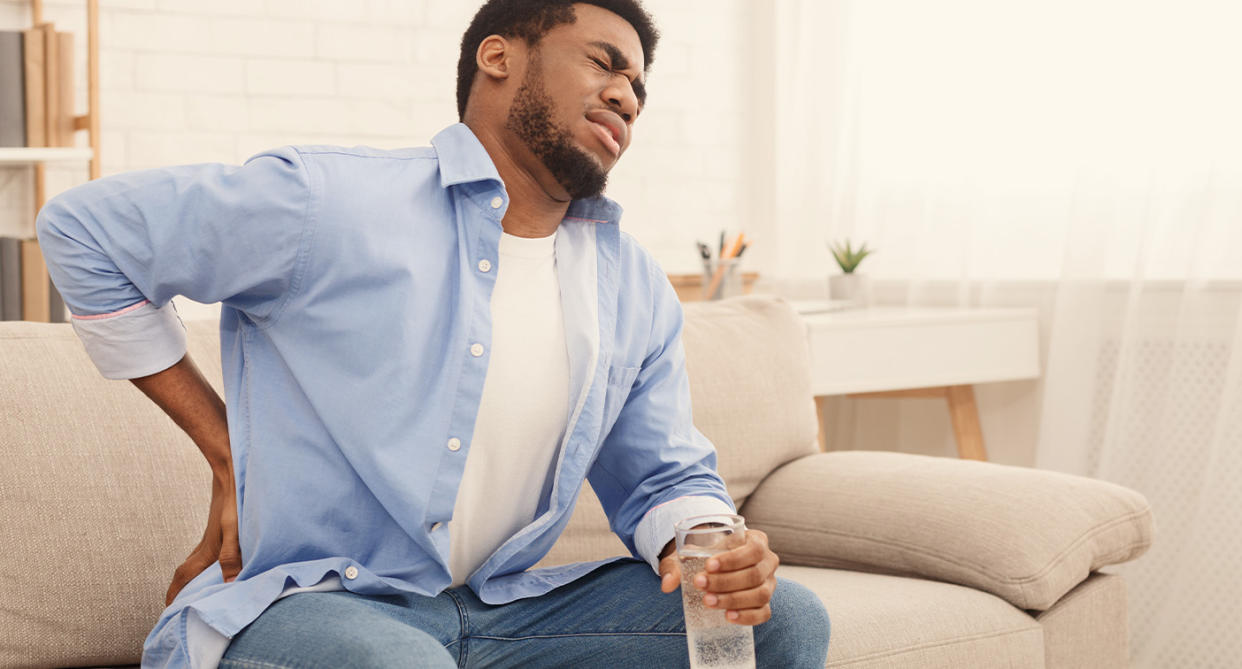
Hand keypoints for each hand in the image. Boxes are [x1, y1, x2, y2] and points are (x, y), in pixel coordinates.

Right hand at [165, 461, 241, 604]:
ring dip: (192, 576)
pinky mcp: (218, 527)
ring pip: (195, 560)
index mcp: (207, 550)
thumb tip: (229, 584)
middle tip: (178, 603)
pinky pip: (205, 551)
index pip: (185, 576)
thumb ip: (232, 556)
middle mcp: (205, 544)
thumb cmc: (234, 500)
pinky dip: (204, 563)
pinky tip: (216, 560)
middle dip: (181, 589)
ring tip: (196, 589)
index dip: (175, 593)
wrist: (230, 470)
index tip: (167, 608)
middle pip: (186, 571)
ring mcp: (210, 535)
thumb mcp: (236, 530)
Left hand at [658, 529, 779, 625]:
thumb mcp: (691, 553)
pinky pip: (763, 613)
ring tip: (708, 601)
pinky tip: (728, 617)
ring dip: (733, 600)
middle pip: (754, 574)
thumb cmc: (706, 556)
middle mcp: (768, 562)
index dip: (733, 559)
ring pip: (760, 595)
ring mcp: (769, 584)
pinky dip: (747, 617)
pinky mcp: (765, 603)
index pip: (753, 549)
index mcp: (756, 541)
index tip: (708, 566)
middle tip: (700, 584)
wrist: (715, 566)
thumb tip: (667, 585)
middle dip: (726, 582)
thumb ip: (676, 565)